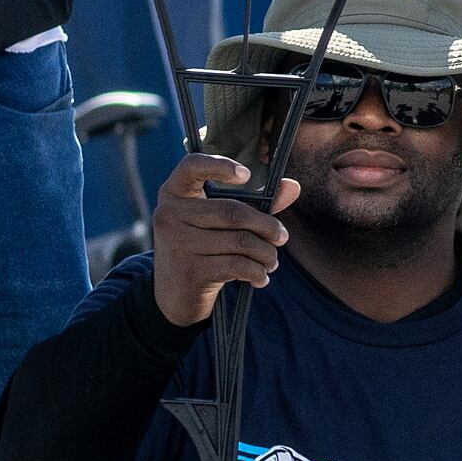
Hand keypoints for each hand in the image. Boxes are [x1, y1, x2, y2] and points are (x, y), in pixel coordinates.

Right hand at [149, 149, 292, 326]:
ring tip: (272, 260)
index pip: (192, 166)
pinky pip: (237, 265)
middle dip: (266, 225)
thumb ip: (253, 202)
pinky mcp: (190, 271)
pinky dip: (257, 272)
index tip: (247, 174)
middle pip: (232, 211)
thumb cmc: (201, 248)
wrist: (173, 294)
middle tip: (281, 236)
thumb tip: (292, 187)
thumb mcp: (216, 222)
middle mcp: (169, 214)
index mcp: (174, 193)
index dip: (220, 166)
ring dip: (266, 253)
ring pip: (240, 241)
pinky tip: (261, 276)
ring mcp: (178, 243)